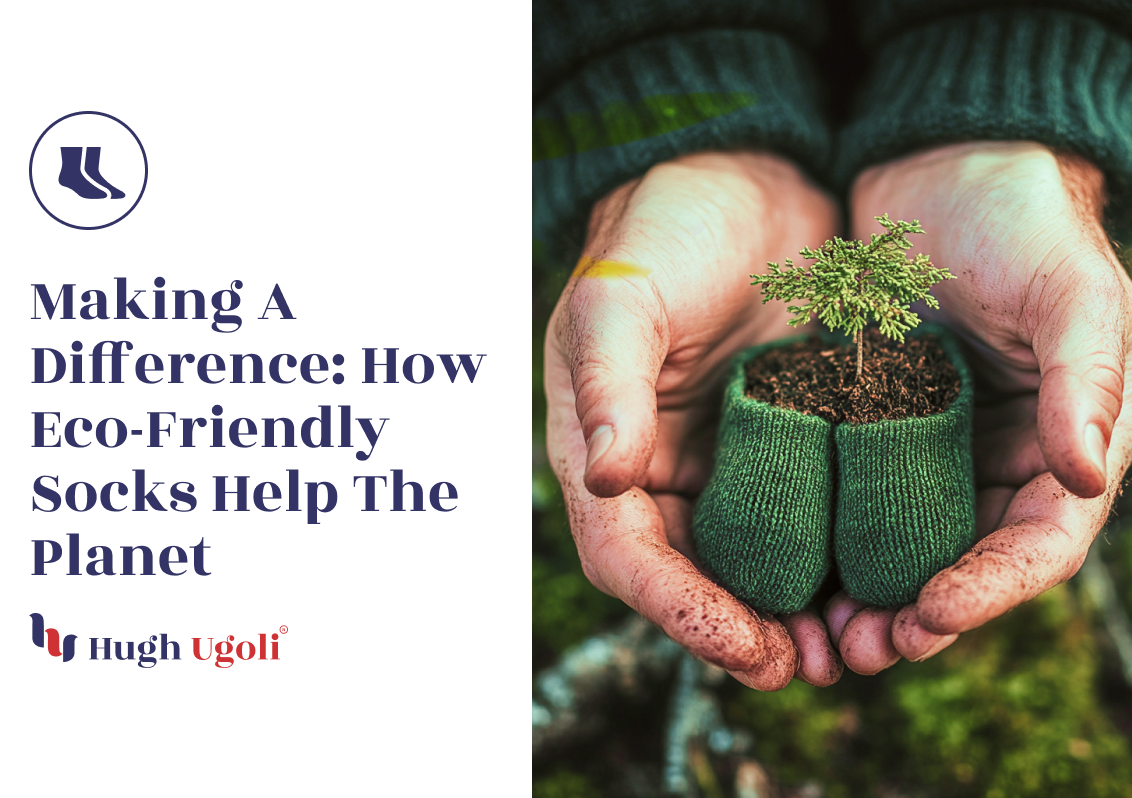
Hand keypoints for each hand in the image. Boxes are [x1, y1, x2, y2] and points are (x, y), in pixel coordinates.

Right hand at [544, 151, 841, 688]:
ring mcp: (723, 461)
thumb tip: (608, 481)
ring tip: (847, 647)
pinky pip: (806, 519)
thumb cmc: (661, 228)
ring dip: (790, 614)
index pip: (626, 554)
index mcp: (602, 447)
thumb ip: (609, 386)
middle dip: (738, 632)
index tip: (740, 643)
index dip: (678, 608)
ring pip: (750, 563)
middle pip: (689, 579)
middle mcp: (656, 470)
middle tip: (800, 666)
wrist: (739, 176)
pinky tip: (876, 583)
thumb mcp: (621, 298)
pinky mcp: (785, 443)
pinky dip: (833, 562)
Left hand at [834, 142, 1131, 673]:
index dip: (991, 589)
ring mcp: (933, 447)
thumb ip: (1086, 378)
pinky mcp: (872, 427)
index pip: (1040, 541)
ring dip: (866, 598)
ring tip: (820, 635)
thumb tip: (1089, 477)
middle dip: (917, 616)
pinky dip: (826, 542)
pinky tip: (787, 570)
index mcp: (1066, 441)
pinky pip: (849, 499)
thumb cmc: (1021, 217)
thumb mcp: (1070, 288)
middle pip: (966, 565)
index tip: (929, 615)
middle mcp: (1002, 458)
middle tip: (859, 650)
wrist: (941, 167)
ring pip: (903, 547)